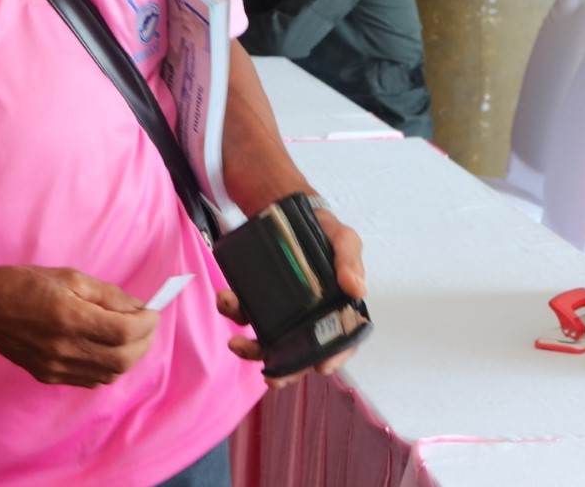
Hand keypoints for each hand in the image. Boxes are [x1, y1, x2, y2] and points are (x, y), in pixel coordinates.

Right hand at [0, 261, 158, 386]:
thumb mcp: (70, 277)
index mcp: (69, 317)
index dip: (147, 323)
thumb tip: (139, 308)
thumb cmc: (24, 284)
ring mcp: (54, 367)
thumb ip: (108, 295)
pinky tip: (105, 348)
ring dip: (128, 356)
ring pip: (109, 375)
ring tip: (129, 335)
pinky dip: (107, 366)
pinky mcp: (46, 376)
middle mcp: (63, 348)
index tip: (152, 311)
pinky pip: (89, 380)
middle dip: (144, 342)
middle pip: (122, 359)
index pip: (124, 332)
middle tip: (147, 325)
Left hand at [218, 209, 367, 387]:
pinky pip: (242, 311)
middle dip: (285, 370)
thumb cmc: (324, 231)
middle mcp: (306, 317)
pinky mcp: (256, 298)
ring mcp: (280, 310)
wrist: (289, 208)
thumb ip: (350, 261)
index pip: (338, 343)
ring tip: (237, 343)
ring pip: (266, 341)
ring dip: (251, 349)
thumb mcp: (344, 240)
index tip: (321, 365)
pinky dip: (231, 310)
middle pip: (299, 354)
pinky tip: (226, 298)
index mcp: (334, 309)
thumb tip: (358, 289)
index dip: (332, 358)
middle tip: (273, 376)